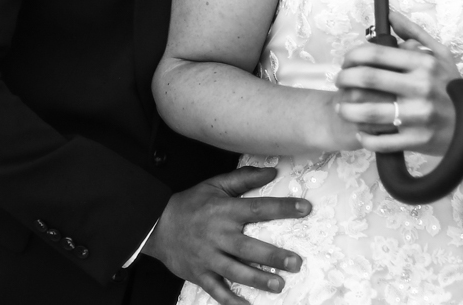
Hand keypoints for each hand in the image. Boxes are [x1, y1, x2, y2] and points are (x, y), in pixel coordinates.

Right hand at [143, 166, 309, 304]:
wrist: (156, 225)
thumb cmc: (191, 204)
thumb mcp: (215, 185)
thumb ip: (244, 178)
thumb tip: (273, 171)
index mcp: (224, 211)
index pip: (258, 208)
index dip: (282, 208)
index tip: (305, 208)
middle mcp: (218, 235)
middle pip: (248, 247)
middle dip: (273, 256)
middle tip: (296, 262)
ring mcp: (208, 257)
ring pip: (236, 271)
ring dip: (258, 279)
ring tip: (279, 285)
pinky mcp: (200, 274)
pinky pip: (217, 291)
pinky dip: (232, 301)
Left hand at [334, 11, 459, 155]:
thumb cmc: (452, 86)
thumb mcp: (440, 54)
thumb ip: (413, 33)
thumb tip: (389, 15)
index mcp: (423, 64)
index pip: (376, 54)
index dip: (352, 56)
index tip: (346, 61)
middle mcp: (421, 88)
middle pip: (367, 80)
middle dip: (344, 79)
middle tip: (339, 81)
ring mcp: (419, 116)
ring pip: (369, 112)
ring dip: (347, 109)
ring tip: (342, 106)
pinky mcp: (418, 141)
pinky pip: (381, 141)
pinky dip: (365, 137)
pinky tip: (361, 130)